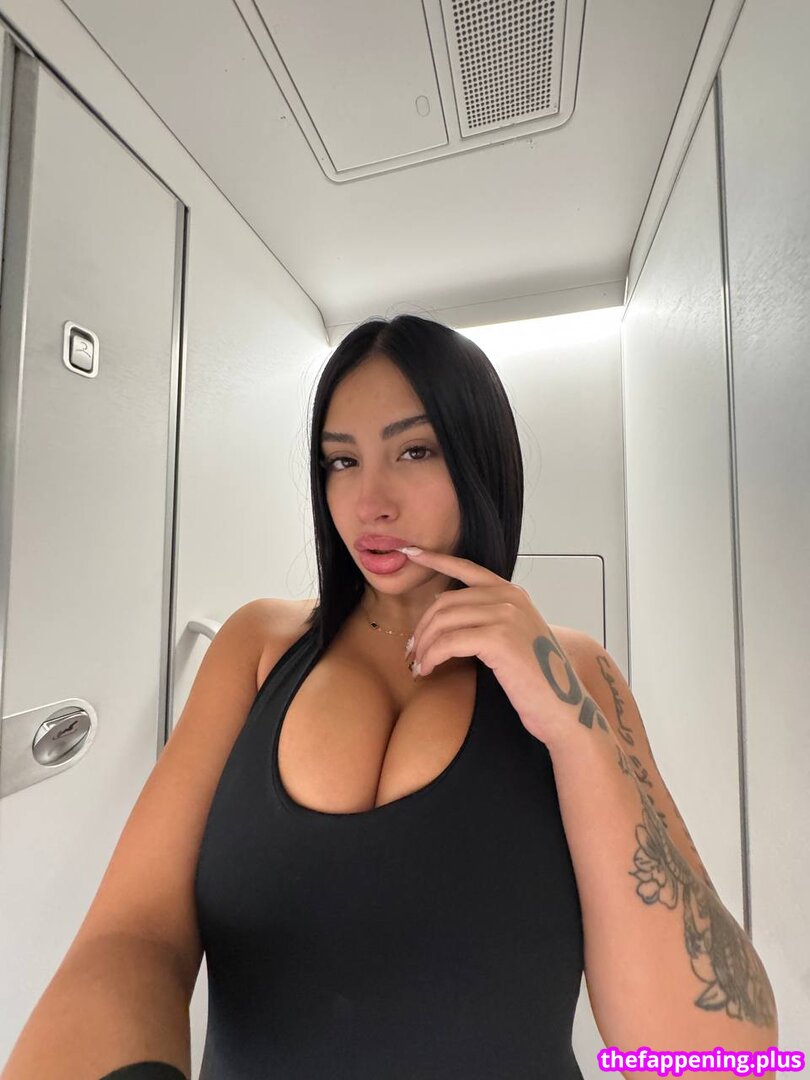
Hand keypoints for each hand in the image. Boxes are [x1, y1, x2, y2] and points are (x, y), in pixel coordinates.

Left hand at [400, 547, 608, 747]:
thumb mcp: (516, 635)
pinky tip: (428, 670)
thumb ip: (490, 616)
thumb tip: (445, 611)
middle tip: (412, 653)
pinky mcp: (498, 639)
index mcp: (512, 592)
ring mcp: (505, 615)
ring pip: (443, 622)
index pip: (466, 568)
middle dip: (422, 628)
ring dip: (423, 646)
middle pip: (445, 603)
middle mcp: (509, 597)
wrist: (564, 707)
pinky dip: (431, 656)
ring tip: (418, 666)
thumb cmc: (537, 678)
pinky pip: (448, 642)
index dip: (435, 559)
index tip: (410, 552)